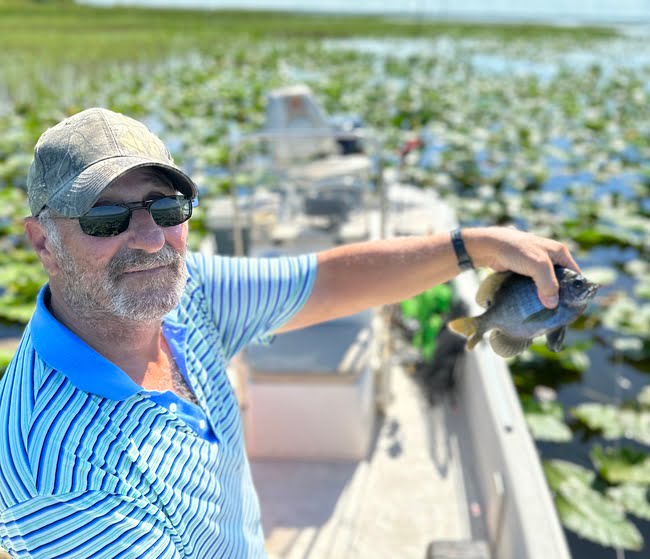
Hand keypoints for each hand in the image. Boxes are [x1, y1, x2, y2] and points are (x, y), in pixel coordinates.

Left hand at [464, 227, 581, 308]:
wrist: (490, 247)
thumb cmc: (516, 250)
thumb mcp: (539, 265)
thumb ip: (548, 284)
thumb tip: (553, 305)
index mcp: (559, 252)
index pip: (574, 273)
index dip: (575, 289)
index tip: (572, 306)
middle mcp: (550, 257)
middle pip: (561, 280)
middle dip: (559, 294)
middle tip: (557, 311)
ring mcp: (536, 264)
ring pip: (546, 283)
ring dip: (545, 295)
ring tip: (545, 311)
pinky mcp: (524, 270)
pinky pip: (533, 285)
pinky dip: (534, 294)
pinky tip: (533, 304)